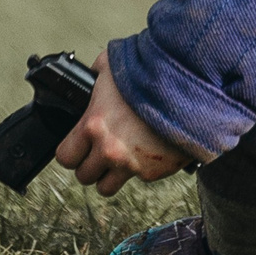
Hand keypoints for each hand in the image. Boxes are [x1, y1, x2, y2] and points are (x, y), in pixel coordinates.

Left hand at [55, 51, 188, 196]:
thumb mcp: (112, 66)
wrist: (190, 88)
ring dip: (109, 175)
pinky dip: (139, 168)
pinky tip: (146, 149)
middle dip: (90, 163)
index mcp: (92, 125)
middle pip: (83, 176)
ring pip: (106, 188)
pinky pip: (136, 179)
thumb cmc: (150, 73)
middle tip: (100, 150)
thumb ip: (95, 77)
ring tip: (119, 157)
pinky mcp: (152, 172)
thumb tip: (89, 76)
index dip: (71, 151)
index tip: (78, 146)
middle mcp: (108, 150)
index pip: (64, 157)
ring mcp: (131, 164)